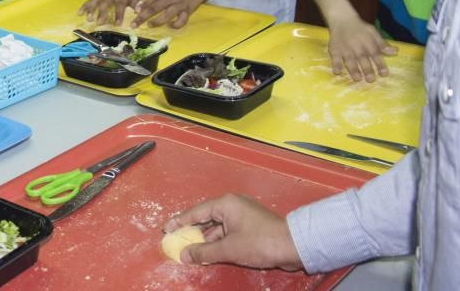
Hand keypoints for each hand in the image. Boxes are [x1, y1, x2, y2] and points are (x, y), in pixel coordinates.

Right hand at [78, 0, 139, 24]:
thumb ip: (136, 3)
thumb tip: (138, 12)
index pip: (120, 4)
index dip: (119, 14)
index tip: (118, 24)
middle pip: (105, 3)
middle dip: (101, 13)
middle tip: (99, 23)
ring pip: (96, 1)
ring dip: (91, 10)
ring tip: (88, 19)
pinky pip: (90, 0)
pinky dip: (84, 6)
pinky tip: (79, 13)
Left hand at [132, 0, 211, 28]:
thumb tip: (145, 0)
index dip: (143, 4)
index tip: (136, 10)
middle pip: (155, 8)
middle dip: (143, 17)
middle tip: (134, 24)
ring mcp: (180, 4)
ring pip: (167, 15)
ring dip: (157, 22)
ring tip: (149, 25)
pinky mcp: (188, 11)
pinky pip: (182, 21)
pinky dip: (175, 25)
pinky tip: (169, 26)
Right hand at [163, 194, 301, 269]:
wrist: (293, 246)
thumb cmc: (259, 242)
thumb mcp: (229, 249)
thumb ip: (204, 251)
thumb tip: (184, 255)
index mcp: (225, 204)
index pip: (195, 212)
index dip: (179, 222)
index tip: (165, 229)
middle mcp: (231, 206)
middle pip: (205, 218)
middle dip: (191, 231)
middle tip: (175, 241)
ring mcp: (241, 216)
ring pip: (216, 227)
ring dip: (204, 239)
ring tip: (189, 250)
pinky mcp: (248, 227)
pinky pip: (226, 233)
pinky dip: (217, 242)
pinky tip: (208, 252)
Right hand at [326, 15, 396, 81]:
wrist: (342, 19)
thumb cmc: (360, 28)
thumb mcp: (373, 32)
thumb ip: (382, 44)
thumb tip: (395, 52)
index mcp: (368, 42)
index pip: (375, 54)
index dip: (380, 64)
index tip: (384, 74)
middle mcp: (357, 46)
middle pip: (362, 59)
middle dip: (367, 69)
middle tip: (370, 79)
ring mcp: (345, 48)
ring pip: (349, 60)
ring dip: (353, 70)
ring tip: (357, 78)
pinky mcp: (334, 49)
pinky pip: (334, 58)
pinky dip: (336, 65)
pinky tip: (337, 72)